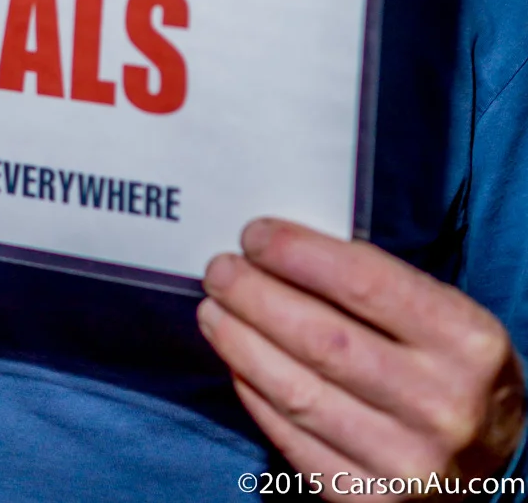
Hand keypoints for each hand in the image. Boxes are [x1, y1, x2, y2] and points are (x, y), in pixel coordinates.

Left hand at [197, 218, 524, 494]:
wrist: (496, 457)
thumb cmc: (454, 366)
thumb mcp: (445, 315)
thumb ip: (376, 285)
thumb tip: (282, 252)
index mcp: (467, 343)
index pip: (365, 283)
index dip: (298, 254)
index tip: (255, 235)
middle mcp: (442, 405)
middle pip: (322, 340)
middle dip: (255, 296)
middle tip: (221, 271)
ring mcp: (406, 462)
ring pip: (298, 393)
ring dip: (242, 343)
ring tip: (215, 310)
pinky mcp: (369, 501)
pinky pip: (294, 441)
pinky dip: (256, 396)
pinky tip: (238, 362)